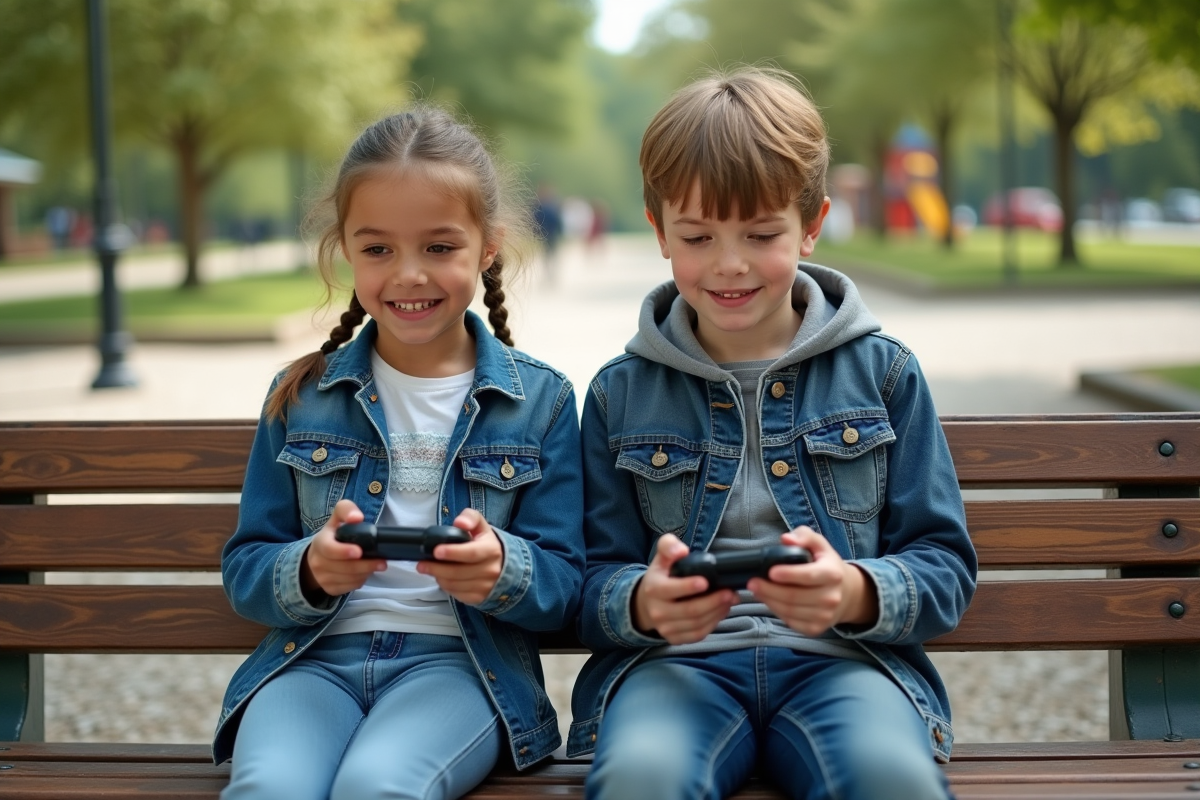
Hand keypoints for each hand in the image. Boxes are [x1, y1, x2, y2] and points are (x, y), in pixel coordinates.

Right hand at [303, 499, 386, 600]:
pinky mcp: (329, 589)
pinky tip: (364, 572)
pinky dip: (361, 580)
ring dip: (365, 572)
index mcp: (320, 543)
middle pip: (345, 567)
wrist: (317, 557)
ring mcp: (322, 578)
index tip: (359, 551)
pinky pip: (350, 587)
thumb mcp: (337, 518)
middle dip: (365, 565)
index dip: (343, 551)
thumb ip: (346, 510)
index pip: (328, 549)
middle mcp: (317, 562)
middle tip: (382, 562)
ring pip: (350, 579)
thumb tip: (356, 517)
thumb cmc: (333, 536)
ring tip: (374, 565)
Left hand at [417, 508, 503, 604]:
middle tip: (421, 564)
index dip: (452, 553)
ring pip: (455, 585)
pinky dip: (446, 586)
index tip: (436, 551)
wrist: (503, 566)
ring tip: (430, 570)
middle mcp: (491, 570)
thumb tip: (459, 523)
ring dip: (439, 577)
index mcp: (491, 550)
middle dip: (436, 568)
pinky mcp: (479, 598)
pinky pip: (457, 594)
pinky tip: (442, 578)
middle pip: (458, 572)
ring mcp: (486, 586)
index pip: (471, 553)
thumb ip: (470, 518)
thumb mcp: (481, 526)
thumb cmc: (486, 544)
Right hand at [633, 533, 736, 644]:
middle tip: (730, 593)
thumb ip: (669, 546)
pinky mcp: (675, 639)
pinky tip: (721, 611)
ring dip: (717, 612)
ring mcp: (665, 628)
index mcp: (653, 589)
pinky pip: (698, 634)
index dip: (689, 587)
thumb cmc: (661, 576)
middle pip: (690, 611)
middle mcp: (657, 612)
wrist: (648, 603)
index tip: (706, 582)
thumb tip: (681, 551)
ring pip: (697, 624)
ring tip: (730, 600)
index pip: (672, 590)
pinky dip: (713, 623)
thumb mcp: (662, 556)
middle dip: (713, 602)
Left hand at [747, 527, 877, 636]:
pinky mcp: (816, 628)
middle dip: (769, 590)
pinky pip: (790, 622)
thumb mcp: (819, 545)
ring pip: (789, 611)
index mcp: (833, 574)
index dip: (788, 575)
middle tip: (752, 582)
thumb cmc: (826, 565)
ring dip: (769, 601)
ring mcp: (825, 616)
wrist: (845, 594)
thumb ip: (804, 536)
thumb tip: (786, 539)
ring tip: (757, 590)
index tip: (770, 572)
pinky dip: (776, 611)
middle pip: (794, 597)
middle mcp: (831, 597)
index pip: (808, 576)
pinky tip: (770, 600)